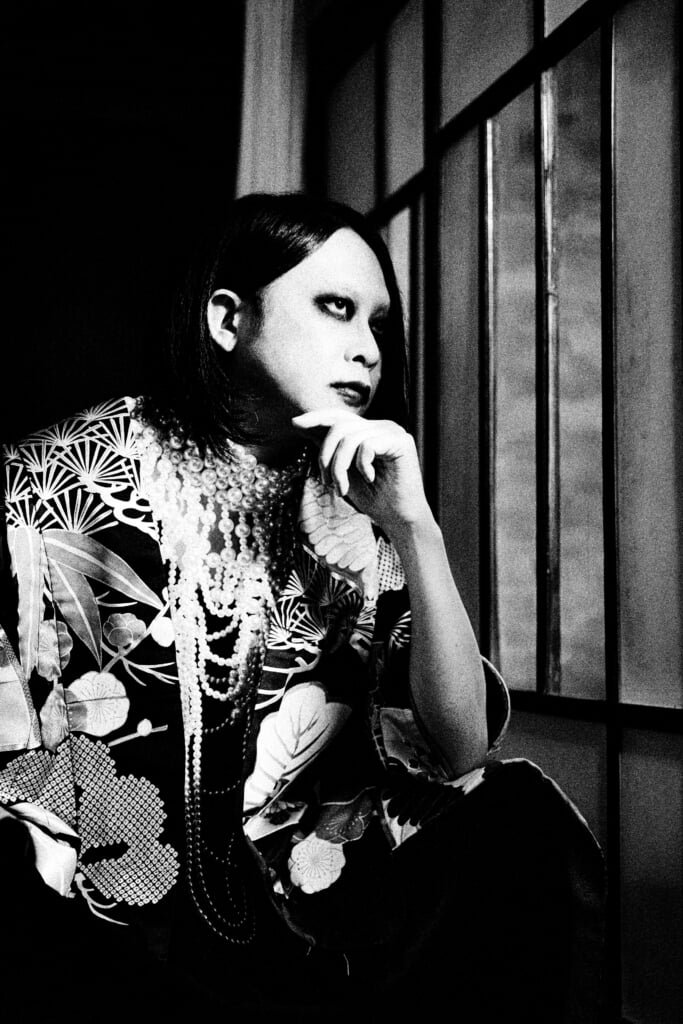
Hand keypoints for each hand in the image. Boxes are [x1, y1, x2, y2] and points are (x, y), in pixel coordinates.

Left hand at [292, 408, 432, 536]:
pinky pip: (367, 445)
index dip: (316, 417)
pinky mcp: (402, 441)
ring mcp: (393, 431)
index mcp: (368, 430)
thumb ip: (328, 448)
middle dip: (326, 456)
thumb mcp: (342, 471)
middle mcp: (381, 426)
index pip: (339, 416)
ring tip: (342, 490)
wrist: (397, 519)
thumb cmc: (372, 498)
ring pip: (350, 438)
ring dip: (339, 468)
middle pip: (339, 426)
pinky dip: (362, 466)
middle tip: (328, 483)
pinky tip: (370, 479)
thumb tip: (300, 424)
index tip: (295, 423)